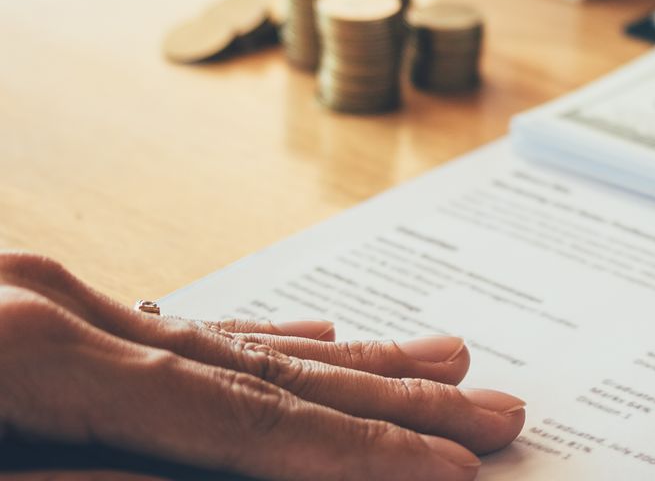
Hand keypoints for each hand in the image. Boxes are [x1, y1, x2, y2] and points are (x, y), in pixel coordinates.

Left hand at [0, 252, 522, 478]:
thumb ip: (109, 479)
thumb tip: (273, 465)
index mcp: (37, 355)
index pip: (248, 416)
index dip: (363, 448)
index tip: (455, 470)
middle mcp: (55, 313)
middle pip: (264, 368)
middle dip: (391, 397)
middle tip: (496, 411)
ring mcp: (38, 304)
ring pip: (228, 339)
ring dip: (345, 360)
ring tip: (445, 357)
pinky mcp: (23, 316)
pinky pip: (162, 326)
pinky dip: (249, 339)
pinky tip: (316, 335)